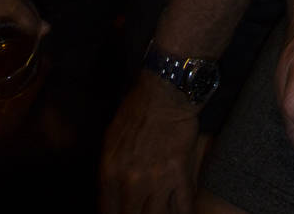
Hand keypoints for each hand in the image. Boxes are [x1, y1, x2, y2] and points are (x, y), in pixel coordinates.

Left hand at [100, 71, 199, 213]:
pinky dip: (184, 212)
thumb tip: (112, 197)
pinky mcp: (180, 173)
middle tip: (145, 210)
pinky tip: (184, 212)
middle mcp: (130, 181)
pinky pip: (184, 207)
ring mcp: (156, 179)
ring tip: (162, 210)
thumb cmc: (137, 110)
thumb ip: (110, 171)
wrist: (165, 92)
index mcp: (109, 173)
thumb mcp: (111, 139)